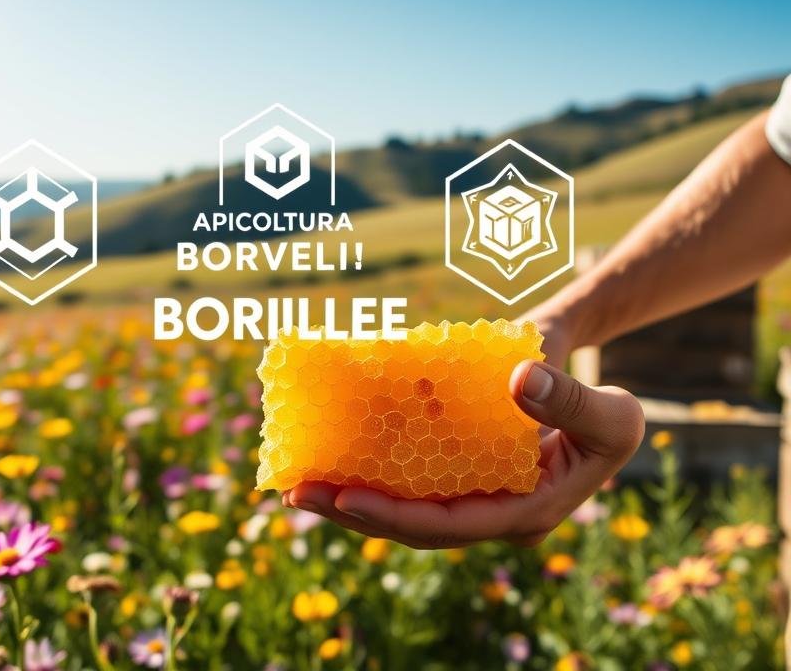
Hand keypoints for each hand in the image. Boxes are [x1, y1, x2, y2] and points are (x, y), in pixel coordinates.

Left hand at [283, 360, 643, 548]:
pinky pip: (403, 477)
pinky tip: (328, 453)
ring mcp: (468, 496)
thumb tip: (519, 380)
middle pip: (412, 526)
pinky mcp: (451, 473)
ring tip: (295, 481)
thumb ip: (571, 399)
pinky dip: (366, 467)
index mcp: (526, 516)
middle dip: (353, 514)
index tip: (347, 497)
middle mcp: (489, 516)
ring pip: (400, 505)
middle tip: (297, 491)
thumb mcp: (612, 409)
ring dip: (346, 497)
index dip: (397, 518)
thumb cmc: (606, 407)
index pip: (452, 527)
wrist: (578, 381)